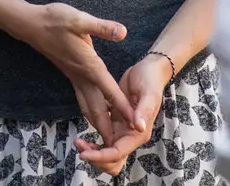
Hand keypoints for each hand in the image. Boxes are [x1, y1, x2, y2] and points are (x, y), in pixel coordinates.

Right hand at [12, 3, 139, 145]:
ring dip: (99, 124)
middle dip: (109, 131)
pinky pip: (83, 100)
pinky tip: (97, 114)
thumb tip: (122, 32)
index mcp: (89, 65)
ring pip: (88, 108)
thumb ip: (101, 27)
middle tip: (120, 149)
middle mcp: (82, 77)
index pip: (110, 92)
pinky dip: (92, 112)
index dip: (124, 108)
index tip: (136, 126)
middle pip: (98, 110)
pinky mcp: (71, 76)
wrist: (31, 25)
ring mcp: (75, 78)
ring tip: (109, 140)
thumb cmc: (55, 20)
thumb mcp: (79, 19)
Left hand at [75, 51, 172, 174]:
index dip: (101, 156)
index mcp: (139, 133)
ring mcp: (123, 130)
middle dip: (97, 159)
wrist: (149, 69)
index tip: (85, 154)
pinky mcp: (116, 123)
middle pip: (113, 160)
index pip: (118, 153)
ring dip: (93, 152)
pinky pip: (104, 140)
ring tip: (79, 142)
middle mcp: (131, 135)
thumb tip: (139, 127)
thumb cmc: (150, 79)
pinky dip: (93, 144)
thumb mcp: (149, 92)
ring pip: (107, 152)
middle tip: (80, 148)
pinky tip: (83, 136)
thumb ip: (144, 110)